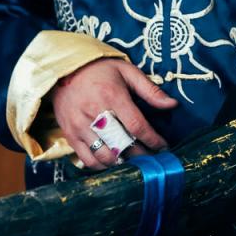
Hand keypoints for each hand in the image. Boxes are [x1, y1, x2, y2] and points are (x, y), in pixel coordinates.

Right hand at [50, 57, 177, 169]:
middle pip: (122, 144)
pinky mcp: (70, 135)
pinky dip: (103, 165)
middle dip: (141, 155)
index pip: (136, 125)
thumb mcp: (126, 71)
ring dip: (122, 163)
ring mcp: (80, 126)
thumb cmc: (98, 70)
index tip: (163, 146)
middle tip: (152, 158)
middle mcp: (94, 112)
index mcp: (111, 95)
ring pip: (105, 156)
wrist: (63, 69)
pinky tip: (113, 161)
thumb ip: (150, 89)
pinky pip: (88, 160)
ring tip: (134, 161)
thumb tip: (172, 104)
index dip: (153, 140)